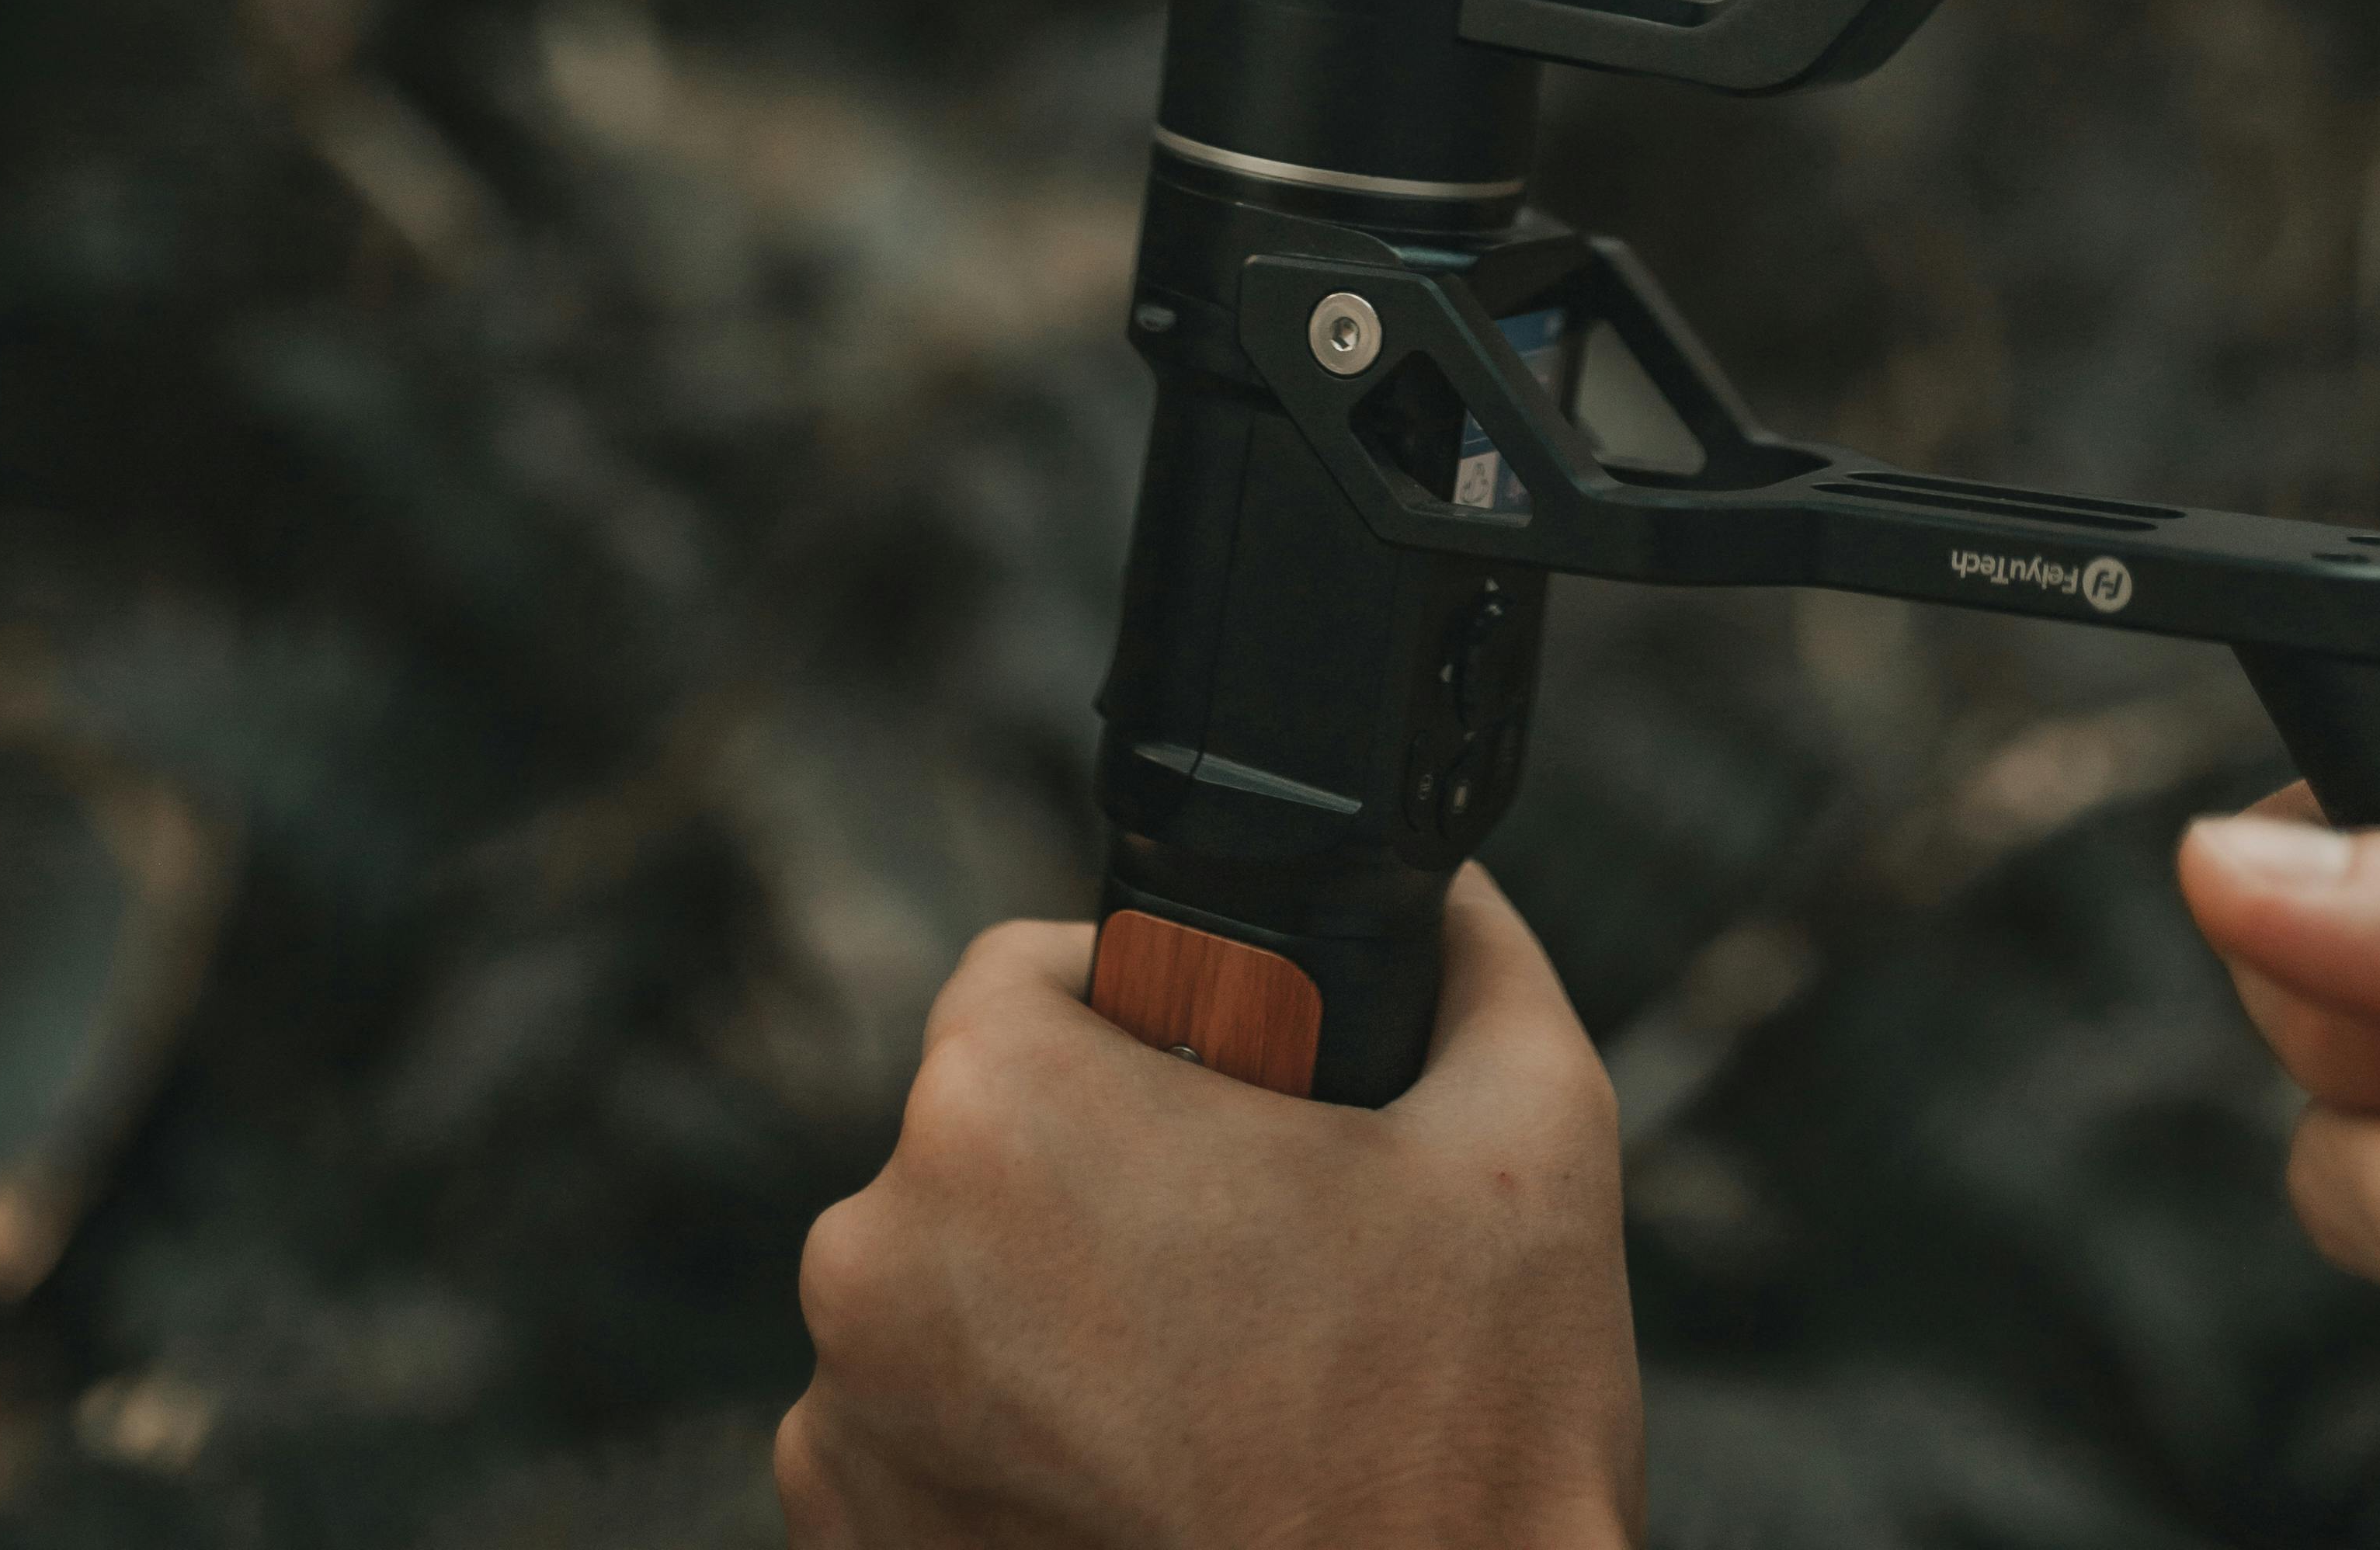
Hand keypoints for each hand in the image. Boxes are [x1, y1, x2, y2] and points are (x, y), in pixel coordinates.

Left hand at [777, 869, 1641, 1549]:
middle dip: (1103, 1172)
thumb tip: (1455, 894)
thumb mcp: (1533, 1135)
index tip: (1229, 1096)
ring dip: (1047, 1318)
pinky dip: (1007, 1453)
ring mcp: (846, 1439)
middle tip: (1246, 1257)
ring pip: (950, 1298)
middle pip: (983, 1143)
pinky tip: (1138, 1485)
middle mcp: (874, 1264)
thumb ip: (1475, 957)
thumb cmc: (1466, 1444)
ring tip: (1206, 1392)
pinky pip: (918, 1442)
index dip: (1144, 1014)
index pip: (1023, 980)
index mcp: (998, 1114)